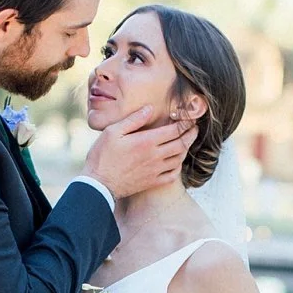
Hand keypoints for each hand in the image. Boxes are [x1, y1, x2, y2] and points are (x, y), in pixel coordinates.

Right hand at [82, 105, 197, 198]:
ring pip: (179, 159)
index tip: (189, 118)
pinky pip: (172, 175)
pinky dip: (178, 167)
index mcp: (146, 141)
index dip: (185, 123)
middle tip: (194, 128)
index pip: (174, 130)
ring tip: (187, 142)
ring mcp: (155, 171)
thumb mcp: (113, 131)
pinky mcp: (152, 182)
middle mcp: (155, 156)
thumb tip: (149, 108)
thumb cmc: (102, 156)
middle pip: (181, 144)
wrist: (98, 184)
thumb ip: (133, 119)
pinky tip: (176, 162)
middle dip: (191, 134)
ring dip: (186, 149)